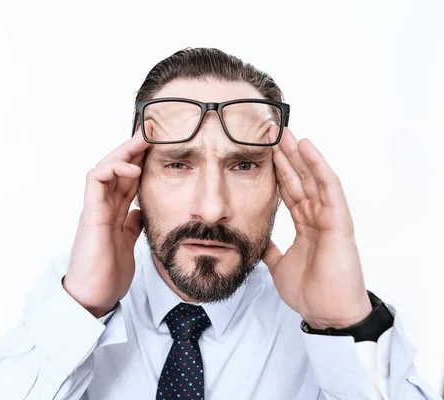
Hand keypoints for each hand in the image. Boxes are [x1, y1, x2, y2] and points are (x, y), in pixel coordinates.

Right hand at [63, 124, 150, 317]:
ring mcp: (95, 208)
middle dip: (134, 147)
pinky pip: (95, 180)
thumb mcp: (127, 243)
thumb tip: (141, 210)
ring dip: (124, 150)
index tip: (159, 146)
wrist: (93, 297)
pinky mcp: (91, 214)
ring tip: (144, 139)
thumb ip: (131, 225)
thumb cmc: (107, 273)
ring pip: (105, 167)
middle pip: (116, 167)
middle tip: (153, 130)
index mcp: (113, 212)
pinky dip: (113, 169)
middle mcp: (102, 206)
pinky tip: (133, 168)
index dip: (141, 160)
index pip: (126, 178)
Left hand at [262, 128, 371, 328]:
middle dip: (285, 155)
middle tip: (271, 131)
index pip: (289, 190)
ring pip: (313, 178)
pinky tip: (307, 149)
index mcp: (305, 224)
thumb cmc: (309, 291)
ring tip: (285, 132)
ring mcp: (329, 217)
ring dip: (299, 154)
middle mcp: (317, 216)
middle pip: (299, 179)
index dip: (277, 170)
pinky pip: (329, 189)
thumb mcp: (279, 264)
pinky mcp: (339, 222)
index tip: (262, 150)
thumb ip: (272, 248)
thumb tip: (257, 241)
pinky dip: (318, 167)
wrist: (326, 313)